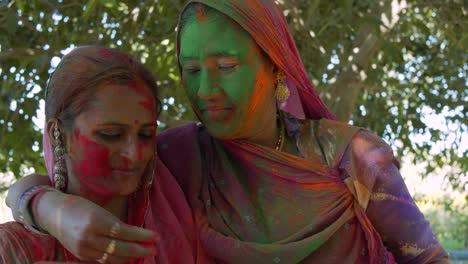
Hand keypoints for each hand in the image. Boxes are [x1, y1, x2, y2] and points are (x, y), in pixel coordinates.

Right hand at [36, 192, 159, 262]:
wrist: (52, 213)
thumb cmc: (80, 206)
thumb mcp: (99, 210)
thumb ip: (115, 223)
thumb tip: (136, 234)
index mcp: (96, 221)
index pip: (125, 232)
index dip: (142, 236)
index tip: (156, 236)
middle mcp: (89, 236)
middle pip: (120, 248)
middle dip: (140, 250)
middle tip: (154, 249)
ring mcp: (83, 248)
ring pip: (113, 257)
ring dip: (131, 257)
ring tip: (145, 253)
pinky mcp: (80, 255)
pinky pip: (103, 261)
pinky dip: (117, 260)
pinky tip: (128, 257)